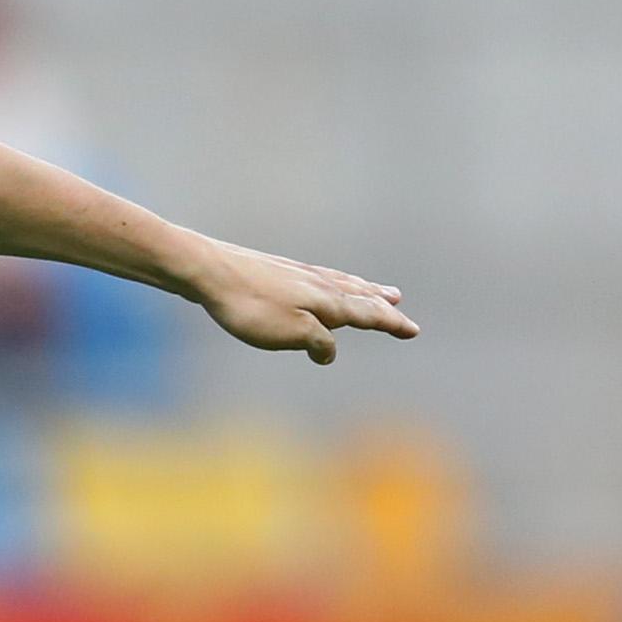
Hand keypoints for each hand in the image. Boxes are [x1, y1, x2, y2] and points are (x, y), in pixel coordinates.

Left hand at [186, 240, 417, 364]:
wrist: (208, 271)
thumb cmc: (249, 307)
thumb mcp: (290, 334)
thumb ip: (318, 342)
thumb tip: (329, 351)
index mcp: (327, 301)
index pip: (368, 314)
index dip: (390, 324)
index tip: (413, 330)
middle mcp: (319, 283)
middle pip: (358, 294)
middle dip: (380, 303)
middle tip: (399, 304)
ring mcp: (298, 274)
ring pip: (340, 282)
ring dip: (362, 287)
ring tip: (378, 290)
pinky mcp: (276, 270)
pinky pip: (319, 278)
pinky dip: (335, 282)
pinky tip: (324, 282)